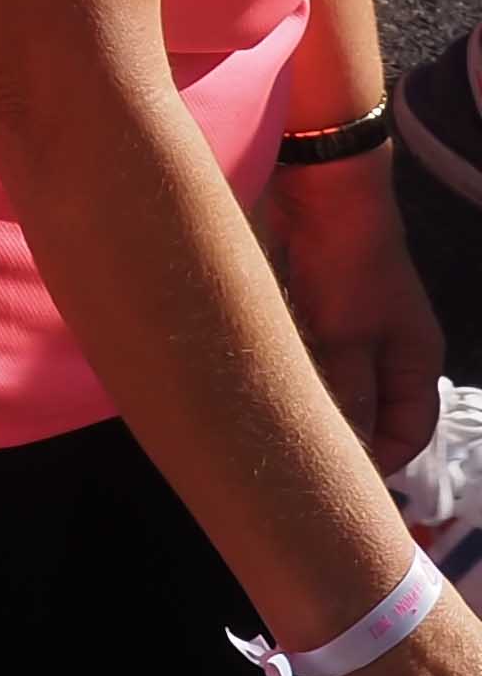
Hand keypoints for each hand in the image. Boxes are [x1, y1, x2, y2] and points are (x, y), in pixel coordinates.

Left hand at [271, 158, 446, 473]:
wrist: (323, 193)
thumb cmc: (345, 267)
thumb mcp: (347, 339)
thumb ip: (349, 397)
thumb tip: (349, 456)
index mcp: (416, 362)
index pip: (409, 432)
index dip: (379, 461)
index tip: (336, 481)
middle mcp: (391, 351)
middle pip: (372, 414)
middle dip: (340, 437)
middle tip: (293, 463)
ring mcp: (356, 331)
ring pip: (337, 388)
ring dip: (312, 406)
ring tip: (270, 430)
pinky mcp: (321, 313)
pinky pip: (312, 361)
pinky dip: (293, 377)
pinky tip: (259, 388)